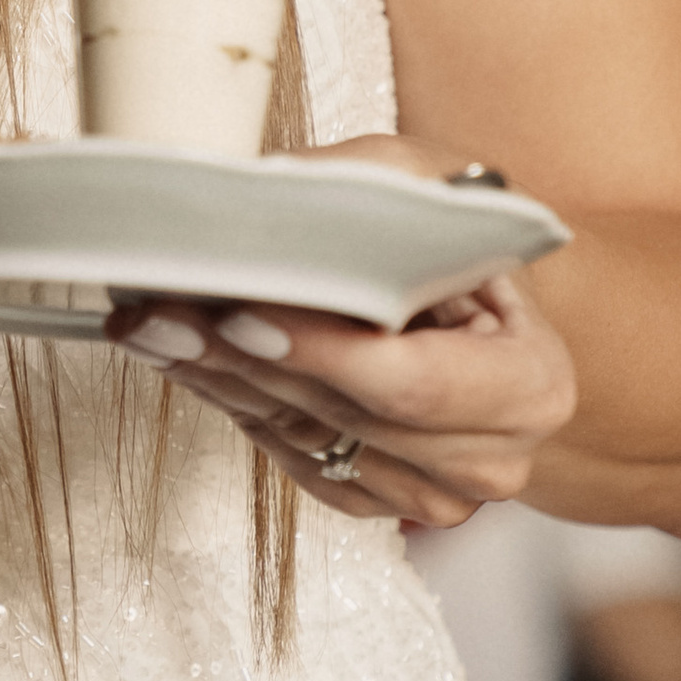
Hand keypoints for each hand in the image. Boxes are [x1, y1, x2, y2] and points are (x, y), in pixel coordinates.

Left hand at [105, 134, 576, 528]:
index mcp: (532, 383)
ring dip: (218, 381)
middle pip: (344, 416)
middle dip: (240, 358)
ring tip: (148, 325)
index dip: (320, 353)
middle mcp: (491, 457)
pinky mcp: (378, 499)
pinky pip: (292, 457)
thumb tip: (267, 191)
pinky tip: (182, 355)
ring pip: (304, 440)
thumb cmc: (462, 239)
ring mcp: (433, 492)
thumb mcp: (433, 181)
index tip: (241, 314)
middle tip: (157, 311)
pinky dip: (233, 402)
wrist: (483, 306)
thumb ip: (367, 189)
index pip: (410, 380)